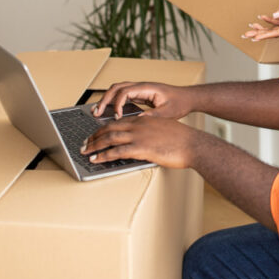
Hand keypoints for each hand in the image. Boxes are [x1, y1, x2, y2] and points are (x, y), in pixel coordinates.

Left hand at [81, 114, 199, 168]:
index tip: (96, 134)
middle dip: (95, 136)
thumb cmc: (183, 140)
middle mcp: (139, 125)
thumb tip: (143, 142)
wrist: (193, 144)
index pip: (118, 122)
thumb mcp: (164, 131)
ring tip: (85, 151)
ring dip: (95, 145)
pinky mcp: (141, 148)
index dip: (104, 128)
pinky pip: (117, 151)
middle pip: (110, 128)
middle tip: (85, 143)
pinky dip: (104, 155)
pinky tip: (96, 159)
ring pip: (110, 138)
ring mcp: (139, 136)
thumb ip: (151, 133)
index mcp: (144, 120)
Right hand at [92, 81, 192, 119]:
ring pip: (117, 90)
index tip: (117, 117)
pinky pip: (122, 95)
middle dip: (105, 99)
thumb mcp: (168, 113)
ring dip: (107, 99)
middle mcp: (141, 86)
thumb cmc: (180, 103)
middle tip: (96, 112)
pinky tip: (109, 112)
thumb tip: (137, 121)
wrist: (187, 98)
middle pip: (116, 87)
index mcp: (147, 88)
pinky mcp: (140, 94)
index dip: (118, 104)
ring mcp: (140, 89)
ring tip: (97, 111)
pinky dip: (113, 102)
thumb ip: (153, 116)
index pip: (125, 91)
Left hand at [242, 0, 278, 41]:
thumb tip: (275, 16)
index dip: (264, 36)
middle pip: (273, 33)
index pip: (277, 33)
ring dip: (262, 27)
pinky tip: (262, 17)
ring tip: (250, 27)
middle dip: (259, 33)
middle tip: (245, 35)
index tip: (254, 38)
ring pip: (274, 28)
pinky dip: (270, 19)